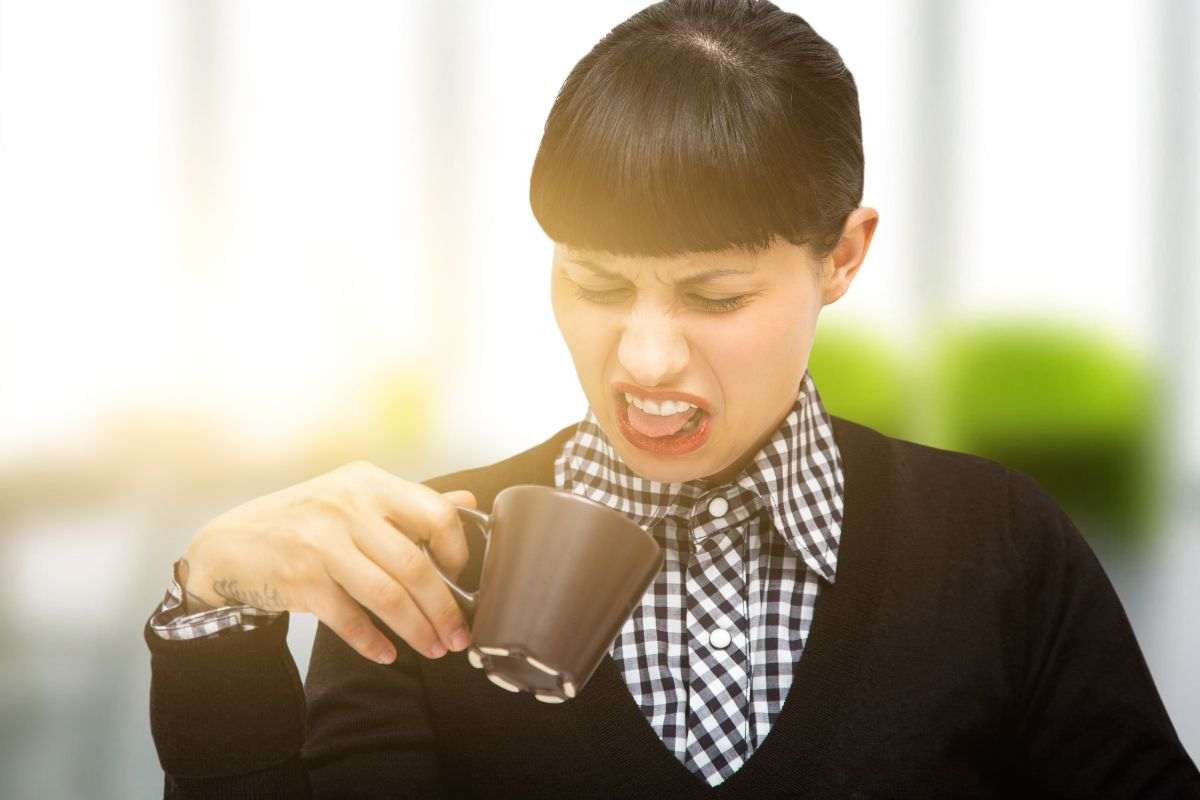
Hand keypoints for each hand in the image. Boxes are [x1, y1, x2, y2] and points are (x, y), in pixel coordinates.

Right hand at [180, 460, 475, 663]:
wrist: (227, 546)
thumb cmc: (300, 521)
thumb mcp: (354, 498)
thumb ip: (410, 503)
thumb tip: (468, 500)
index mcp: (369, 483)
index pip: (437, 513)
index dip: (457, 551)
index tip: (459, 577)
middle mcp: (347, 507)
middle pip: (416, 565)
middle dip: (445, 608)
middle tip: (459, 636)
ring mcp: (322, 543)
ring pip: (388, 595)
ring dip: (417, 629)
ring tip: (434, 648)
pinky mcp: (302, 579)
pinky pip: (350, 618)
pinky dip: (373, 641)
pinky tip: (388, 653)